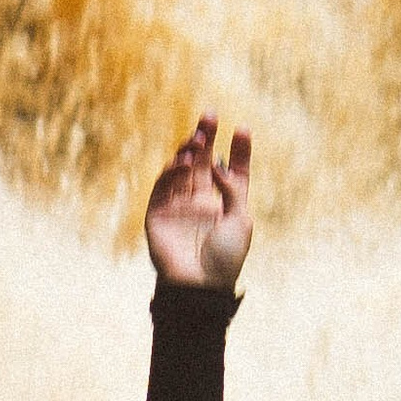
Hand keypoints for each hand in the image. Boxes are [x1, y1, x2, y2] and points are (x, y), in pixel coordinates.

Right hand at [145, 114, 252, 289]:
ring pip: (182, 170)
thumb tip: (220, 164)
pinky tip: (185, 162)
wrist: (199, 285)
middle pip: (203, 163)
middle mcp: (201, 203)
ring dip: (189, 151)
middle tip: (210, 115)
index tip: (242, 129)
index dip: (237, 151)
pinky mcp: (158, 214)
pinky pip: (163, 186)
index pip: (230, 171)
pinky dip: (172, 171)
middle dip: (205, 138)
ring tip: (197, 139)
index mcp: (224, 206)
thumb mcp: (241, 219)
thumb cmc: (226, 258)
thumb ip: (233, 189)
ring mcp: (179, 207)